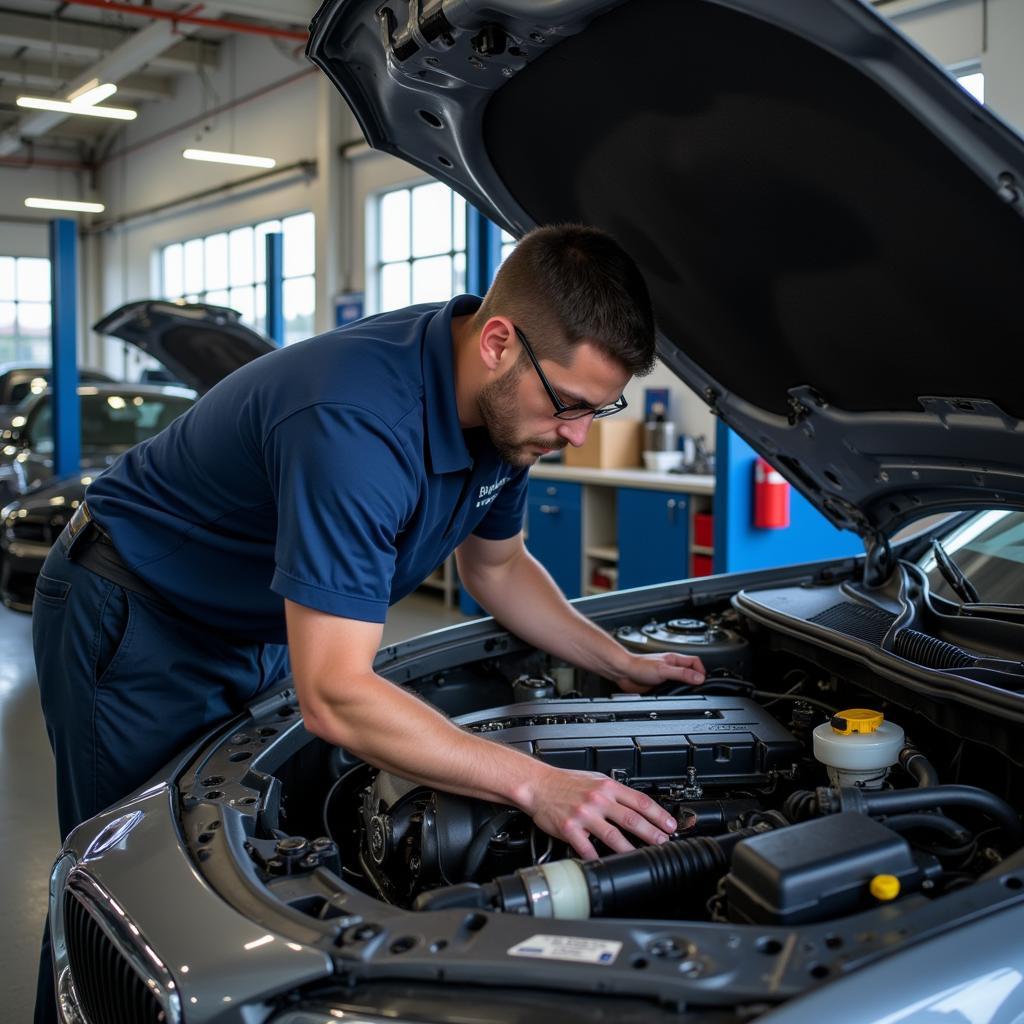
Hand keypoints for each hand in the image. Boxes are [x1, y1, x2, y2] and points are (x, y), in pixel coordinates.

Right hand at [520, 765, 676, 859]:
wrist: (538, 785)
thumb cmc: (565, 782)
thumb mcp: (595, 778)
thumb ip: (614, 791)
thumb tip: (636, 804)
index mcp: (607, 787)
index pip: (640, 801)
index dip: (659, 815)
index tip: (669, 825)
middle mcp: (598, 800)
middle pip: (632, 819)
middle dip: (653, 833)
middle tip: (664, 842)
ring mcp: (584, 815)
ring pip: (614, 836)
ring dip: (632, 848)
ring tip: (643, 855)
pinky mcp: (570, 829)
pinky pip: (587, 848)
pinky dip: (598, 858)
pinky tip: (608, 863)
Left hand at [612, 651, 705, 693]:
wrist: (623, 672)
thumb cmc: (639, 666)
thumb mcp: (664, 670)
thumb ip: (682, 674)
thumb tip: (699, 678)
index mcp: (674, 659)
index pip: (695, 662)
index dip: (702, 670)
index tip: (704, 680)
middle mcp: (671, 666)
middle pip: (690, 671)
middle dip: (696, 679)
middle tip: (700, 688)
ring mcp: (665, 675)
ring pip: (681, 680)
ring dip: (686, 686)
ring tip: (691, 692)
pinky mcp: (659, 684)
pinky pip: (672, 688)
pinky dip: (676, 693)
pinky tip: (675, 696)